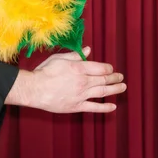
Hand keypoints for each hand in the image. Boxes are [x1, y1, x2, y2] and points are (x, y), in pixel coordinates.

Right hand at [5, 47, 125, 112]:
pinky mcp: (77, 106)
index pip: (100, 68)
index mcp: (79, 68)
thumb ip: (75, 55)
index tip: (111, 68)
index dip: (108, 68)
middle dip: (114, 78)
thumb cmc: (45, 71)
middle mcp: (83, 81)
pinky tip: (113, 106)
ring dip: (115, 89)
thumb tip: (88, 50)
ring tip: (122, 87)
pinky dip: (105, 107)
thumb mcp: (59, 57)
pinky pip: (94, 107)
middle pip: (104, 79)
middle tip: (121, 77)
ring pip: (103, 92)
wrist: (35, 89)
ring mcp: (81, 95)